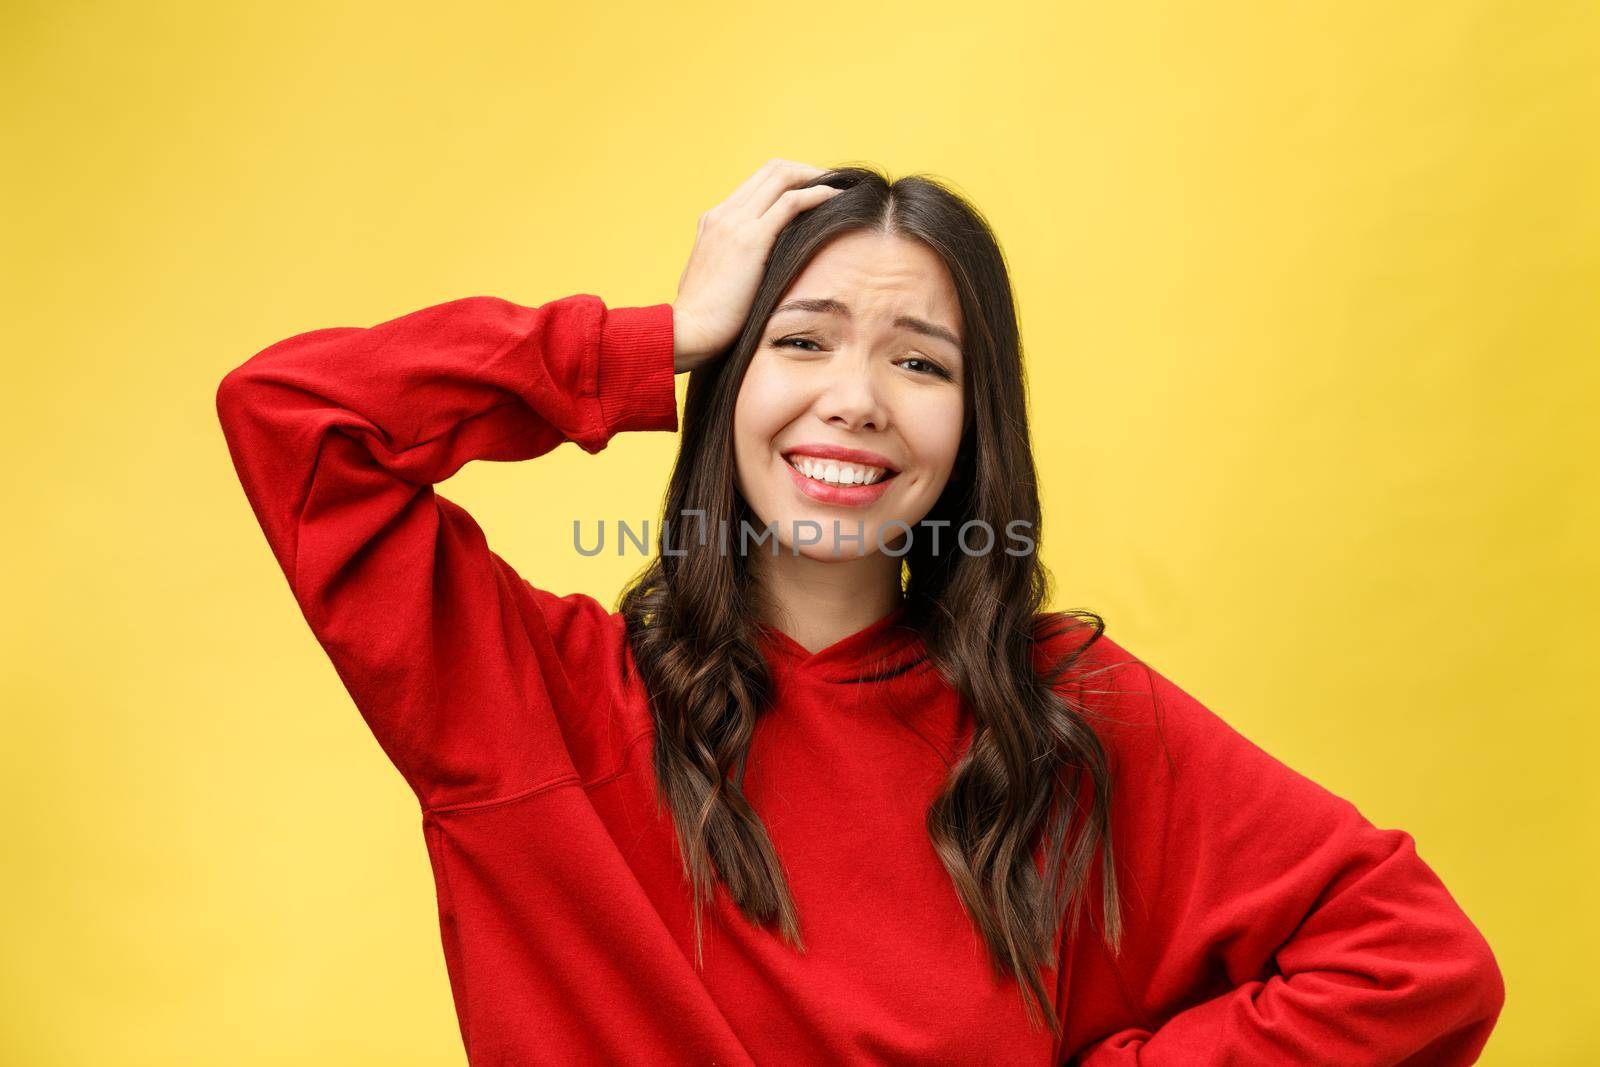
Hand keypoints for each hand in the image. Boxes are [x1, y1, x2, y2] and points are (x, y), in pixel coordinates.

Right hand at [671, 159, 843, 372]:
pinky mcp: (750, 240)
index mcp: (714, 220)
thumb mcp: (717, 280)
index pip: (758, 182)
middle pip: (773, 170)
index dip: (791, 180)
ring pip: (783, 176)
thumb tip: (757, 274)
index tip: (815, 193)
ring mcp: (735, 223)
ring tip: (841, 190)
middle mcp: (723, 213)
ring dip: (817, 178)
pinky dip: (818, 194)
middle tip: (836, 187)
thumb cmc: (703, 318)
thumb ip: (733, 265)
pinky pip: (791, 202)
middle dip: (808, 172)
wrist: (687, 331)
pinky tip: (837, 200)